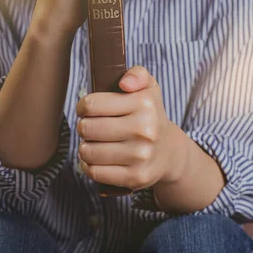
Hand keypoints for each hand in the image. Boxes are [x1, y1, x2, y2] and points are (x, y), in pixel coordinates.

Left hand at [76, 66, 186, 190]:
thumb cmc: (149, 116)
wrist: (169, 152)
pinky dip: (89, 165)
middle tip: (91, 127)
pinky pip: (95, 171)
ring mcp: (141, 156)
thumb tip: (124, 83)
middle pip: (87, 128)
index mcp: (144, 104)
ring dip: (85, 146)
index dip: (83, 106)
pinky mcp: (135, 177)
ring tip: (94, 142)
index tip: (87, 109)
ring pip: (88, 151)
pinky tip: (96, 158)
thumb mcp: (148, 88)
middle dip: (84, 127)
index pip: (92, 104)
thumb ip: (137, 74)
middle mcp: (145, 130)